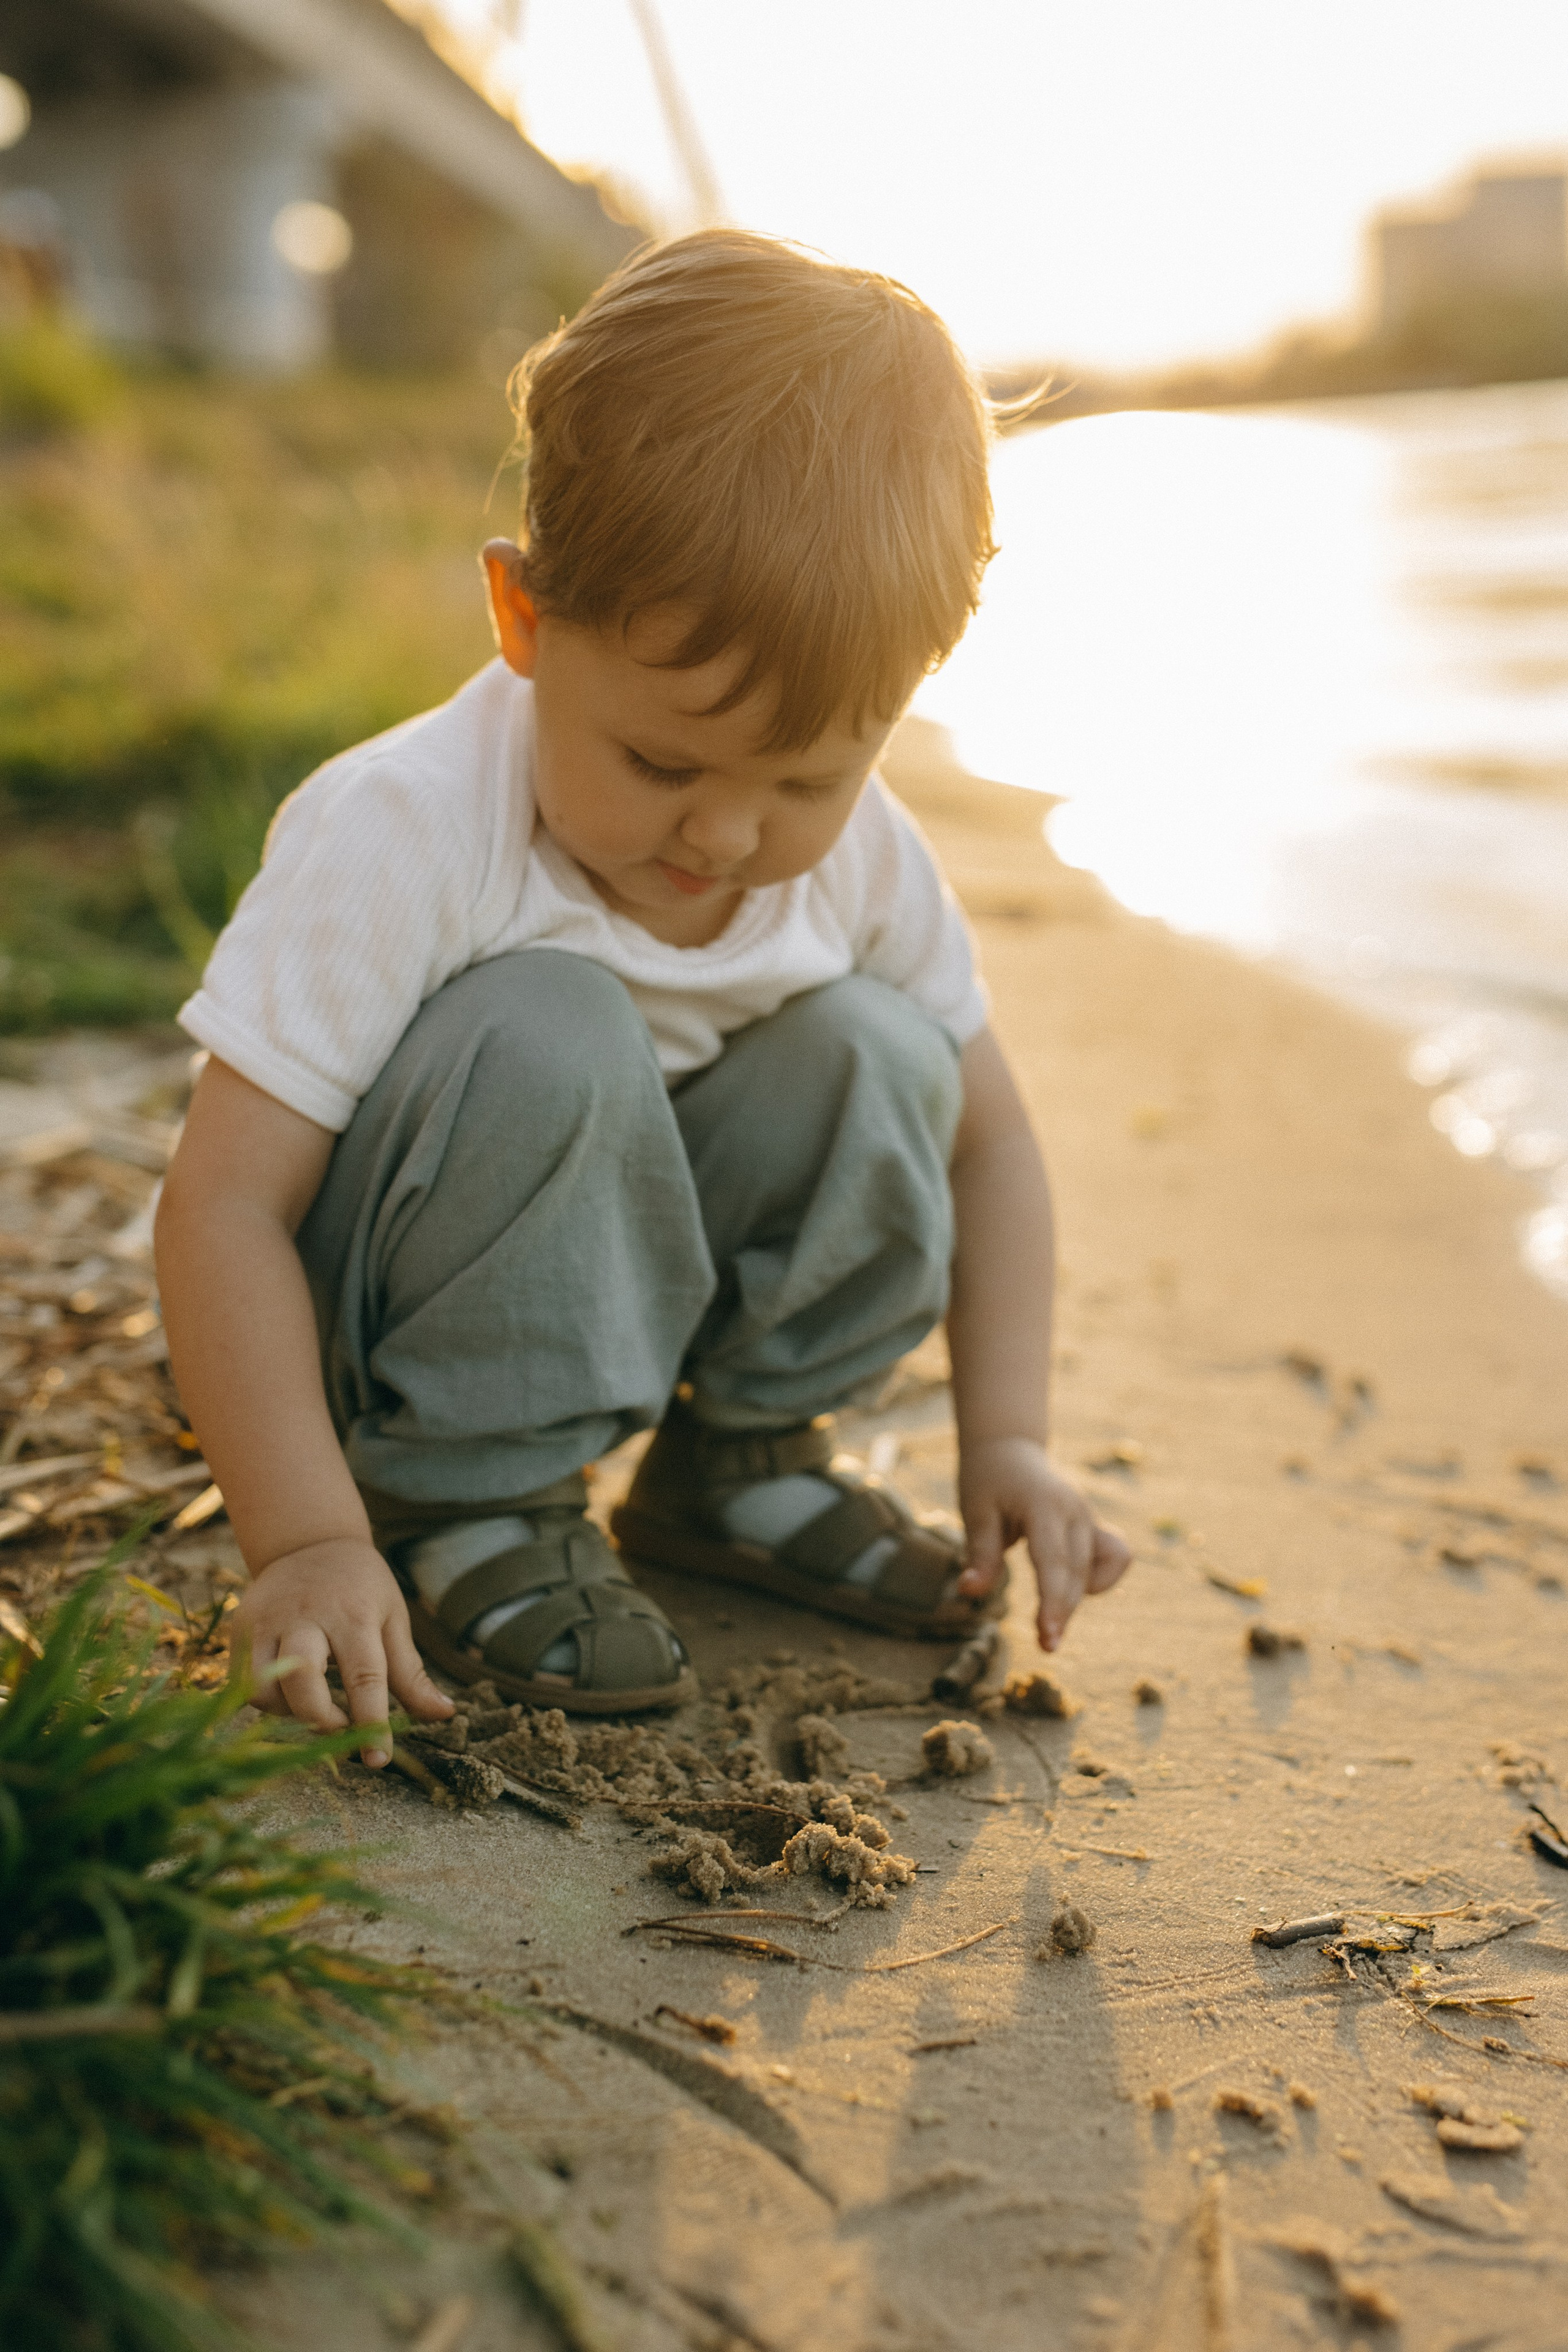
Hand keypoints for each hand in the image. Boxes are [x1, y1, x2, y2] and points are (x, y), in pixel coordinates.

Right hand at [230, 1538, 453, 1764]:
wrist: (308, 1543)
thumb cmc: (361, 1588)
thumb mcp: (393, 1618)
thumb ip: (411, 1673)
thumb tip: (445, 1715)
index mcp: (353, 1615)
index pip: (365, 1677)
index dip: (372, 1724)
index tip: (379, 1760)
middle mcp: (306, 1617)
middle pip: (303, 1681)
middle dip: (322, 1720)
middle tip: (342, 1731)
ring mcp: (267, 1622)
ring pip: (263, 1687)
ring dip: (289, 1714)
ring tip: (315, 1709)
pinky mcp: (241, 1629)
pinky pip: (243, 1683)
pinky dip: (266, 1701)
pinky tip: (290, 1697)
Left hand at [956, 1437, 1130, 1651]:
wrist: (1009, 1449)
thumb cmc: (988, 1481)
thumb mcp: (975, 1512)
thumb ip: (979, 1554)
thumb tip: (968, 1592)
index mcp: (1043, 1504)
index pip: (1054, 1560)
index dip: (1053, 1601)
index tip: (1048, 1636)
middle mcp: (1074, 1510)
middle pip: (1077, 1572)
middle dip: (1063, 1612)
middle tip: (1045, 1646)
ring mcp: (1089, 1516)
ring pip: (1097, 1568)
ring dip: (1076, 1599)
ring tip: (1048, 1620)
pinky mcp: (1095, 1525)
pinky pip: (1116, 1556)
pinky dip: (1099, 1578)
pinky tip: (1067, 1585)